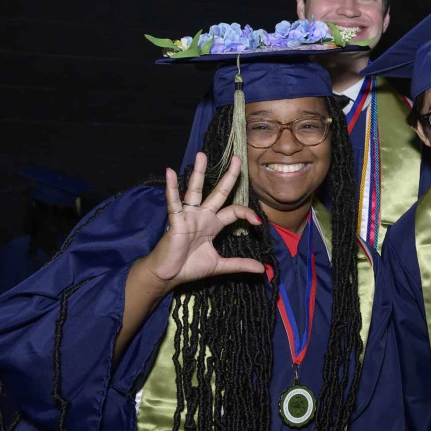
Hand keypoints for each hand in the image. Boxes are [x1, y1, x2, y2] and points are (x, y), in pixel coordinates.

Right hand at [137, 153, 263, 292]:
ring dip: (198, 173)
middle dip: (229, 176)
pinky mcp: (175, 220)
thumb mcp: (219, 265)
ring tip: (201, 155)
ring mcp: (189, 216)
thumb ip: (239, 264)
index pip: (234, 211)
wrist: (168, 276)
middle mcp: (203, 216)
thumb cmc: (190, 267)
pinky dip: (172, 187)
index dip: (247, 213)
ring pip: (195, 190)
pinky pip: (173, 202)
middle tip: (238, 158)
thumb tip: (262, 270)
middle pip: (218, 192)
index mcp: (214, 224)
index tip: (258, 221)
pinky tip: (171, 172)